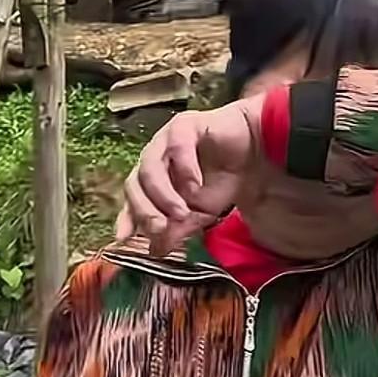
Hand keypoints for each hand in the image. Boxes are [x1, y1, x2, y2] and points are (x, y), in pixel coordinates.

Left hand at [115, 96, 264, 254]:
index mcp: (154, 178)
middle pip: (134, 184)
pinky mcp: (185, 125)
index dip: (127, 218)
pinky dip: (184, 169)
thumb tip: (156, 251)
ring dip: (163, 194)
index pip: (132, 199)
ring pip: (149, 167)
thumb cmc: (224, 179)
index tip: (123, 238)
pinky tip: (195, 185)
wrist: (254, 152)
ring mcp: (166, 140)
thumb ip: (178, 229)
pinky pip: (177, 147)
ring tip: (182, 212)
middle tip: (160, 229)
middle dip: (144, 210)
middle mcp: (154, 158)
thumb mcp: (200, 213)